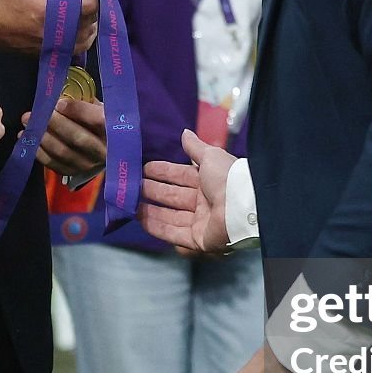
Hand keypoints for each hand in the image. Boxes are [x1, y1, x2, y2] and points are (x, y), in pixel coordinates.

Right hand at [0, 0, 99, 55]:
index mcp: (50, 10)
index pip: (89, 6)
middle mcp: (54, 33)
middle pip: (91, 23)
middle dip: (92, 9)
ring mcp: (52, 47)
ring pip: (86, 39)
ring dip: (89, 25)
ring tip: (80, 13)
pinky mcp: (48, 55)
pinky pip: (75, 49)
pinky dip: (80, 38)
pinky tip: (74, 27)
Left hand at [29, 96, 105, 177]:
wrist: (110, 150)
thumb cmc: (104, 122)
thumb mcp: (101, 108)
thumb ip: (85, 104)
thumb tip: (60, 99)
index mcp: (115, 130)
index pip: (98, 120)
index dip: (77, 110)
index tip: (58, 103)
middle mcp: (104, 151)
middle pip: (77, 137)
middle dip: (53, 123)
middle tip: (34, 113)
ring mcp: (89, 164)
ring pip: (63, 152)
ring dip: (42, 137)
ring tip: (27, 125)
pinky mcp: (76, 173)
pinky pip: (55, 164)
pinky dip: (39, 152)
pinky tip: (29, 141)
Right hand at [139, 129, 237, 254]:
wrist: (242, 206)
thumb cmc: (226, 178)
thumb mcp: (210, 156)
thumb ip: (195, 147)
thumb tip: (184, 132)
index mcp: (208, 181)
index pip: (180, 176)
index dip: (162, 172)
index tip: (143, 169)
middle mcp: (204, 202)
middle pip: (173, 197)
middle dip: (152, 190)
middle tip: (131, 186)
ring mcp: (201, 222)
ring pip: (170, 216)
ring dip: (150, 210)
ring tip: (130, 204)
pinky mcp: (198, 240)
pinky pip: (174, 233)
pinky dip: (157, 228)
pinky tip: (140, 221)